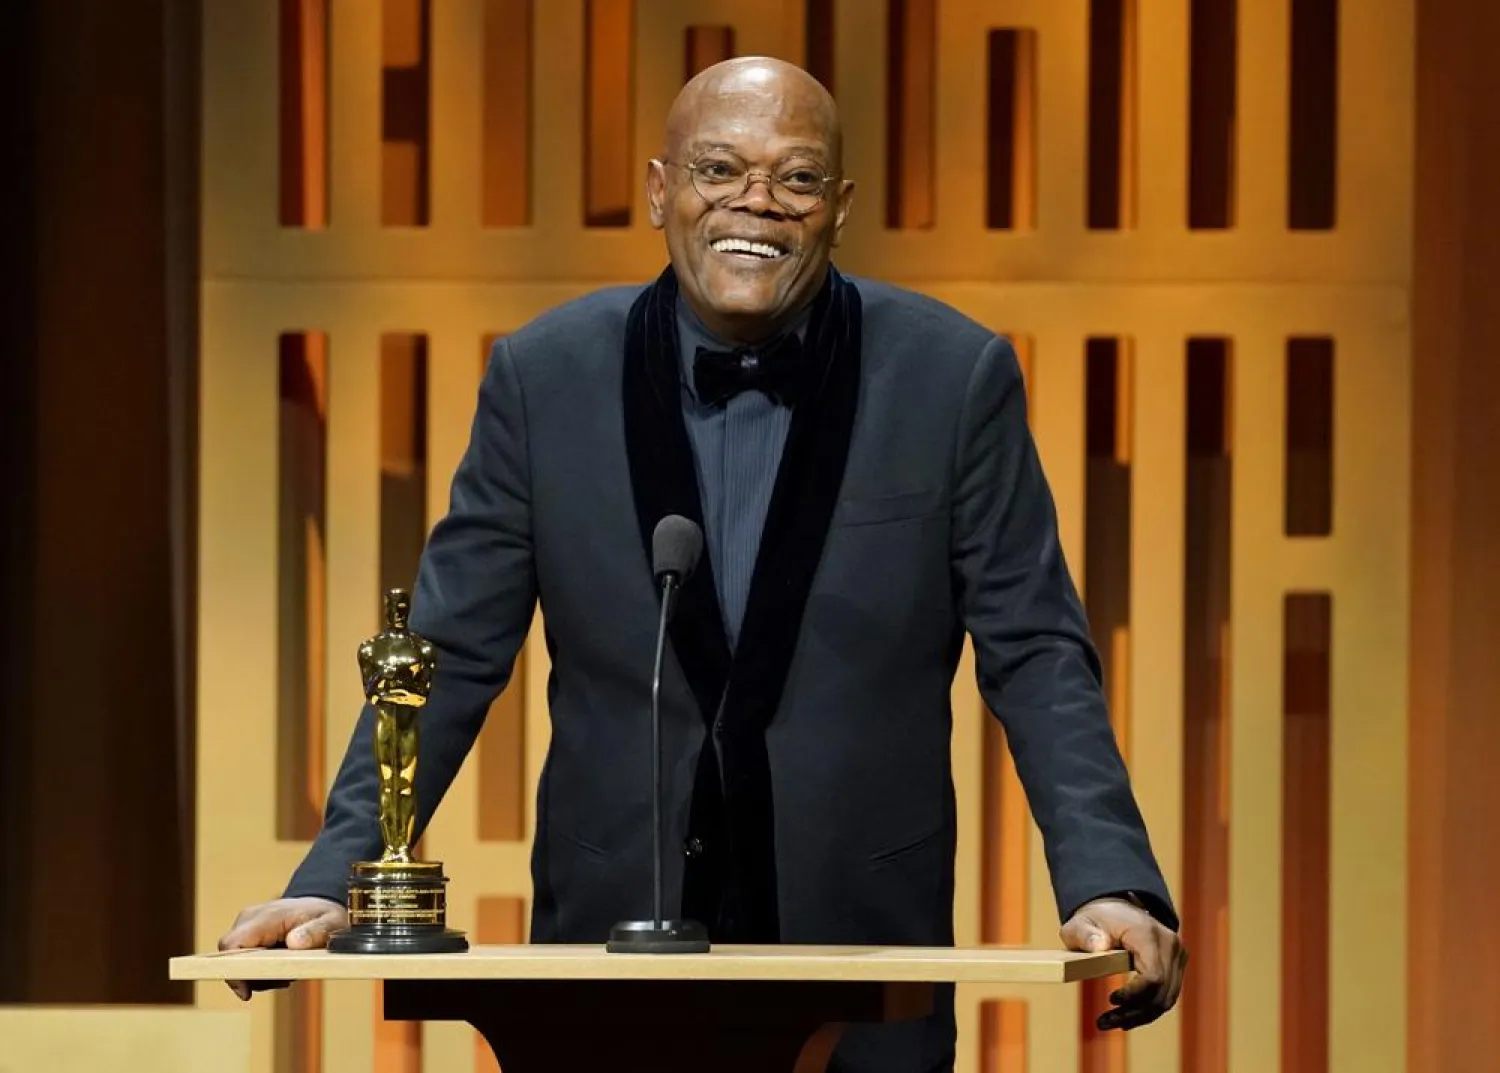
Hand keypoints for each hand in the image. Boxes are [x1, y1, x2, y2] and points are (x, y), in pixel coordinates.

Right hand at [216, 896, 347, 999]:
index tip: (247, 992)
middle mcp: (251, 918)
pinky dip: (260, 969)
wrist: (322, 905)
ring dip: (259, 974)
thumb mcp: (332, 923)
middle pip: (231, 957)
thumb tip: (295, 942)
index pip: (232, 944)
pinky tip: (282, 967)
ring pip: (237, 960)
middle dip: (253, 976)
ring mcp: (248, 924)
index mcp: (268, 916)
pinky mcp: (250, 933)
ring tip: (288, 972)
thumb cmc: (326, 915)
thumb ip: (316, 932)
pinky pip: (244, 958)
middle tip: (284, 980)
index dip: (234, 971)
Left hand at [1061, 896, 1186, 1030]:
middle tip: (1103, 1022)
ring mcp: (1176, 955)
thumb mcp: (1080, 923)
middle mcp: (1170, 944)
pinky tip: (1126, 1019)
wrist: (1115, 908)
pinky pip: (1166, 996)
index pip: (1153, 976)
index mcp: (1148, 933)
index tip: (1110, 1000)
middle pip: (1160, 993)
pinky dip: (1147, 1010)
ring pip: (1166, 999)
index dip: (1134, 995)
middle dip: (1133, 1013)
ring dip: (1139, 1016)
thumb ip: (1084, 934)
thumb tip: (1099, 946)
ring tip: (1109, 1023)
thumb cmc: (1095, 919)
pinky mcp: (1175, 966)